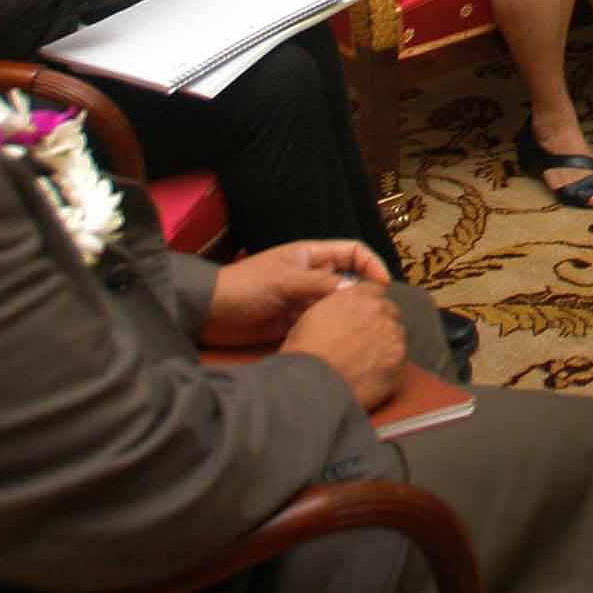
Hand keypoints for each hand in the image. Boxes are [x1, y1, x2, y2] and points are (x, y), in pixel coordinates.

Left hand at [201, 240, 393, 346]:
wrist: (210, 314)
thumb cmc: (246, 287)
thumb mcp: (284, 280)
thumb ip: (320, 284)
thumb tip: (356, 291)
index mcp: (311, 256)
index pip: (352, 252)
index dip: (371, 264)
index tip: (382, 286)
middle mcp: (312, 276)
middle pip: (350, 280)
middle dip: (365, 294)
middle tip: (377, 314)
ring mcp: (305, 300)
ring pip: (338, 305)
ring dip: (350, 314)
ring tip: (364, 329)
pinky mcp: (297, 323)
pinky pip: (323, 323)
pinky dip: (334, 329)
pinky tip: (342, 340)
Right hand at [277, 279, 405, 410]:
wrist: (314, 383)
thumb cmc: (305, 353)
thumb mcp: (311, 317)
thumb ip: (334, 308)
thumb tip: (342, 314)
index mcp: (355, 296)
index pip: (373, 291)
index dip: (368, 306)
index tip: (363, 318)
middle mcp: (377, 309)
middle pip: (389, 311)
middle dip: (380, 323)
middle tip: (365, 342)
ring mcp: (392, 333)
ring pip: (397, 333)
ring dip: (387, 342)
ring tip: (368, 360)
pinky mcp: (400, 357)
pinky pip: (400, 357)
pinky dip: (391, 364)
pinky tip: (374, 374)